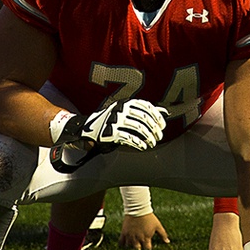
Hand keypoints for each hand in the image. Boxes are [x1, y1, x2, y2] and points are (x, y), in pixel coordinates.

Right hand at [51, 99, 167, 170]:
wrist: (85, 128)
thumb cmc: (109, 121)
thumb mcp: (125, 112)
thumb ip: (142, 111)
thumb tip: (164, 112)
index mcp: (125, 102)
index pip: (146, 107)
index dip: (157, 116)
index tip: (162, 125)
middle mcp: (121, 109)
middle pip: (144, 118)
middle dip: (154, 129)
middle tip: (158, 137)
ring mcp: (115, 120)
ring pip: (139, 129)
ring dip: (148, 138)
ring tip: (151, 143)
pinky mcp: (111, 133)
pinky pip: (129, 138)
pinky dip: (138, 143)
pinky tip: (142, 147)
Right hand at [119, 211, 168, 249]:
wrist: (138, 208)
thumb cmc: (149, 217)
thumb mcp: (157, 225)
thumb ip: (163, 234)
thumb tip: (168, 242)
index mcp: (146, 238)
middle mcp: (137, 239)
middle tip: (140, 249)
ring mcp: (130, 236)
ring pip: (129, 247)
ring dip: (131, 247)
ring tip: (132, 248)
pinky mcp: (124, 233)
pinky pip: (121, 242)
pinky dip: (122, 245)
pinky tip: (124, 246)